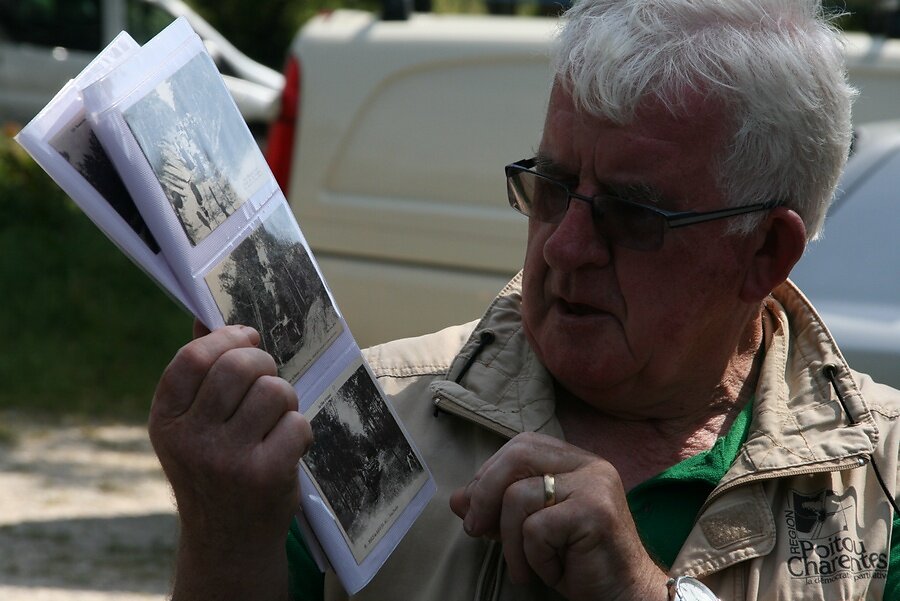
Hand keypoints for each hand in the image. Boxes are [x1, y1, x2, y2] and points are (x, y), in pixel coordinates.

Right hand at [149, 325, 312, 599]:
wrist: (228, 539)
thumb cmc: (215, 468)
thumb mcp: (191, 426)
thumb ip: (199, 373)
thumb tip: (206, 316)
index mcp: (166, 421)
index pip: (192, 358)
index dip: (226, 337)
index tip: (246, 338)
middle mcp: (190, 440)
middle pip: (239, 366)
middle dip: (263, 362)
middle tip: (267, 378)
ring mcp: (227, 460)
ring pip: (274, 390)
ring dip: (284, 398)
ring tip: (275, 419)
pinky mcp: (265, 475)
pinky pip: (297, 422)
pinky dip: (299, 429)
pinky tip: (286, 446)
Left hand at [449, 432, 667, 600]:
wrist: (623, 593)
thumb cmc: (578, 560)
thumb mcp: (529, 529)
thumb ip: (497, 508)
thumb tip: (457, 499)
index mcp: (575, 460)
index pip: (522, 445)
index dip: (489, 473)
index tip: (474, 508)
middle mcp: (589, 464)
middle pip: (518, 456)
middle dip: (485, 494)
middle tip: (475, 530)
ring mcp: (595, 485)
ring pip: (520, 496)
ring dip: (509, 540)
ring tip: (523, 566)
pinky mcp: (595, 512)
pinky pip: (536, 528)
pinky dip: (534, 556)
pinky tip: (553, 570)